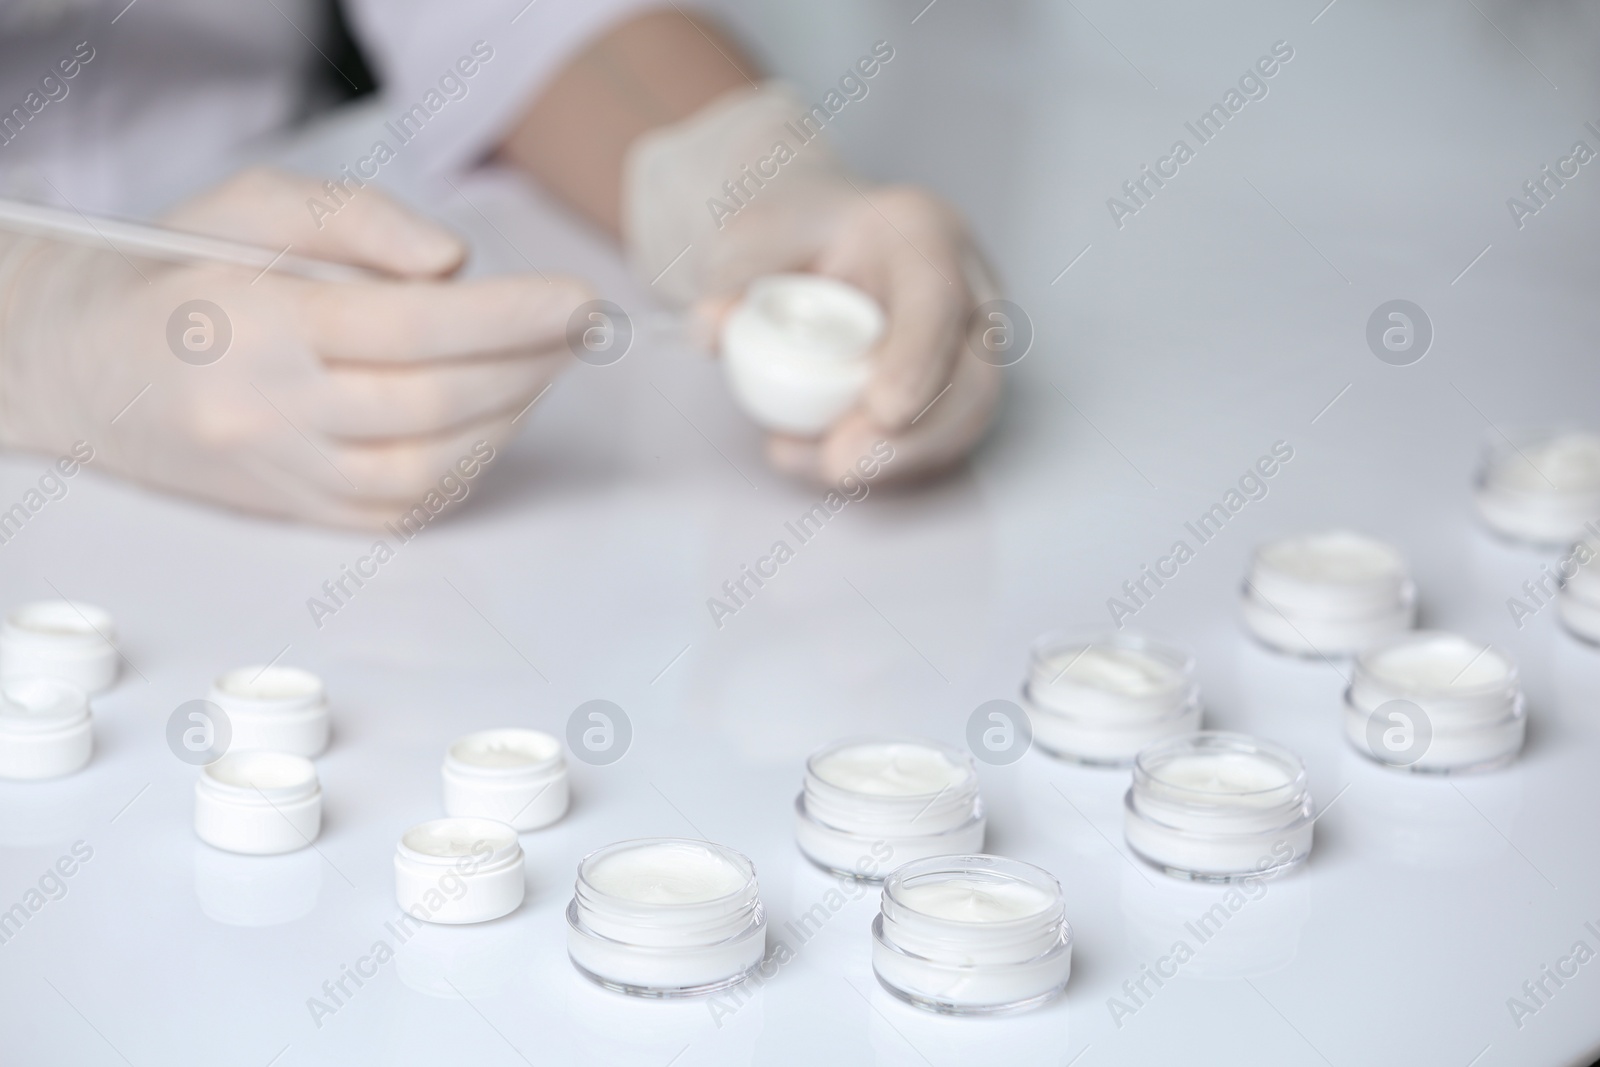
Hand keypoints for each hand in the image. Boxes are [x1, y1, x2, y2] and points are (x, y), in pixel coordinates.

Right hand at [0, 168, 590, 527]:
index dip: (511, 316)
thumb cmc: (182, 274)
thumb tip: (455, 264)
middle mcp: (267, 411)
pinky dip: (468, 464)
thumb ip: (356, 220)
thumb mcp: (253, 205)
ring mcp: (282, 473)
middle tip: (577, 329)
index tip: (580, 301)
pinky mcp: (298, 512)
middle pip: (432, 400)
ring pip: (426, 466)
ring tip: (543, 365)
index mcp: (255, 323)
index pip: (410, 327)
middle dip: (527, 363)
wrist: (91, 368)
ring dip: (509, 417)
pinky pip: (405, 508)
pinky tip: (495, 417)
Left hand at [697, 183, 1001, 484]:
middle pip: (973, 377)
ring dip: (894, 461)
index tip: (883, 409)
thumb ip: (732, 277)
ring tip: (813, 463)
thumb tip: (711, 328)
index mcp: (923, 231)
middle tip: (841, 463)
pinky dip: (881, 466)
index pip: (938, 298)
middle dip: (913, 437)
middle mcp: (965, 289)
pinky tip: (815, 459)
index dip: (918, 358)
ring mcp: (965, 347)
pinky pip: (933, 443)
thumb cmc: (792, 234)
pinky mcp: (951, 393)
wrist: (808, 245)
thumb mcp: (752, 236)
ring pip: (962, 423)